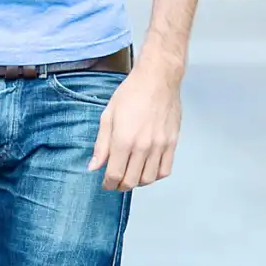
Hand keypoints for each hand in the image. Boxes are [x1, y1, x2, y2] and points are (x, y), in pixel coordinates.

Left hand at [88, 64, 182, 191]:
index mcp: (123, 140)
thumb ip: (101, 144)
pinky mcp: (172, 143)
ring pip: (148, 179)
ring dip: (137, 182)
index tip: (105, 184)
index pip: (114, 174)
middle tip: (116, 183)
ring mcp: (159, 146)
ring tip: (131, 175)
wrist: (158, 79)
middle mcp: (142, 146)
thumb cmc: (132, 93)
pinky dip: (155, 175)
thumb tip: (94, 166)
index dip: (108, 184)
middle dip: (120, 186)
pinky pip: (165, 170)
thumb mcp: (108, 116)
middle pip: (131, 181)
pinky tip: (147, 169)